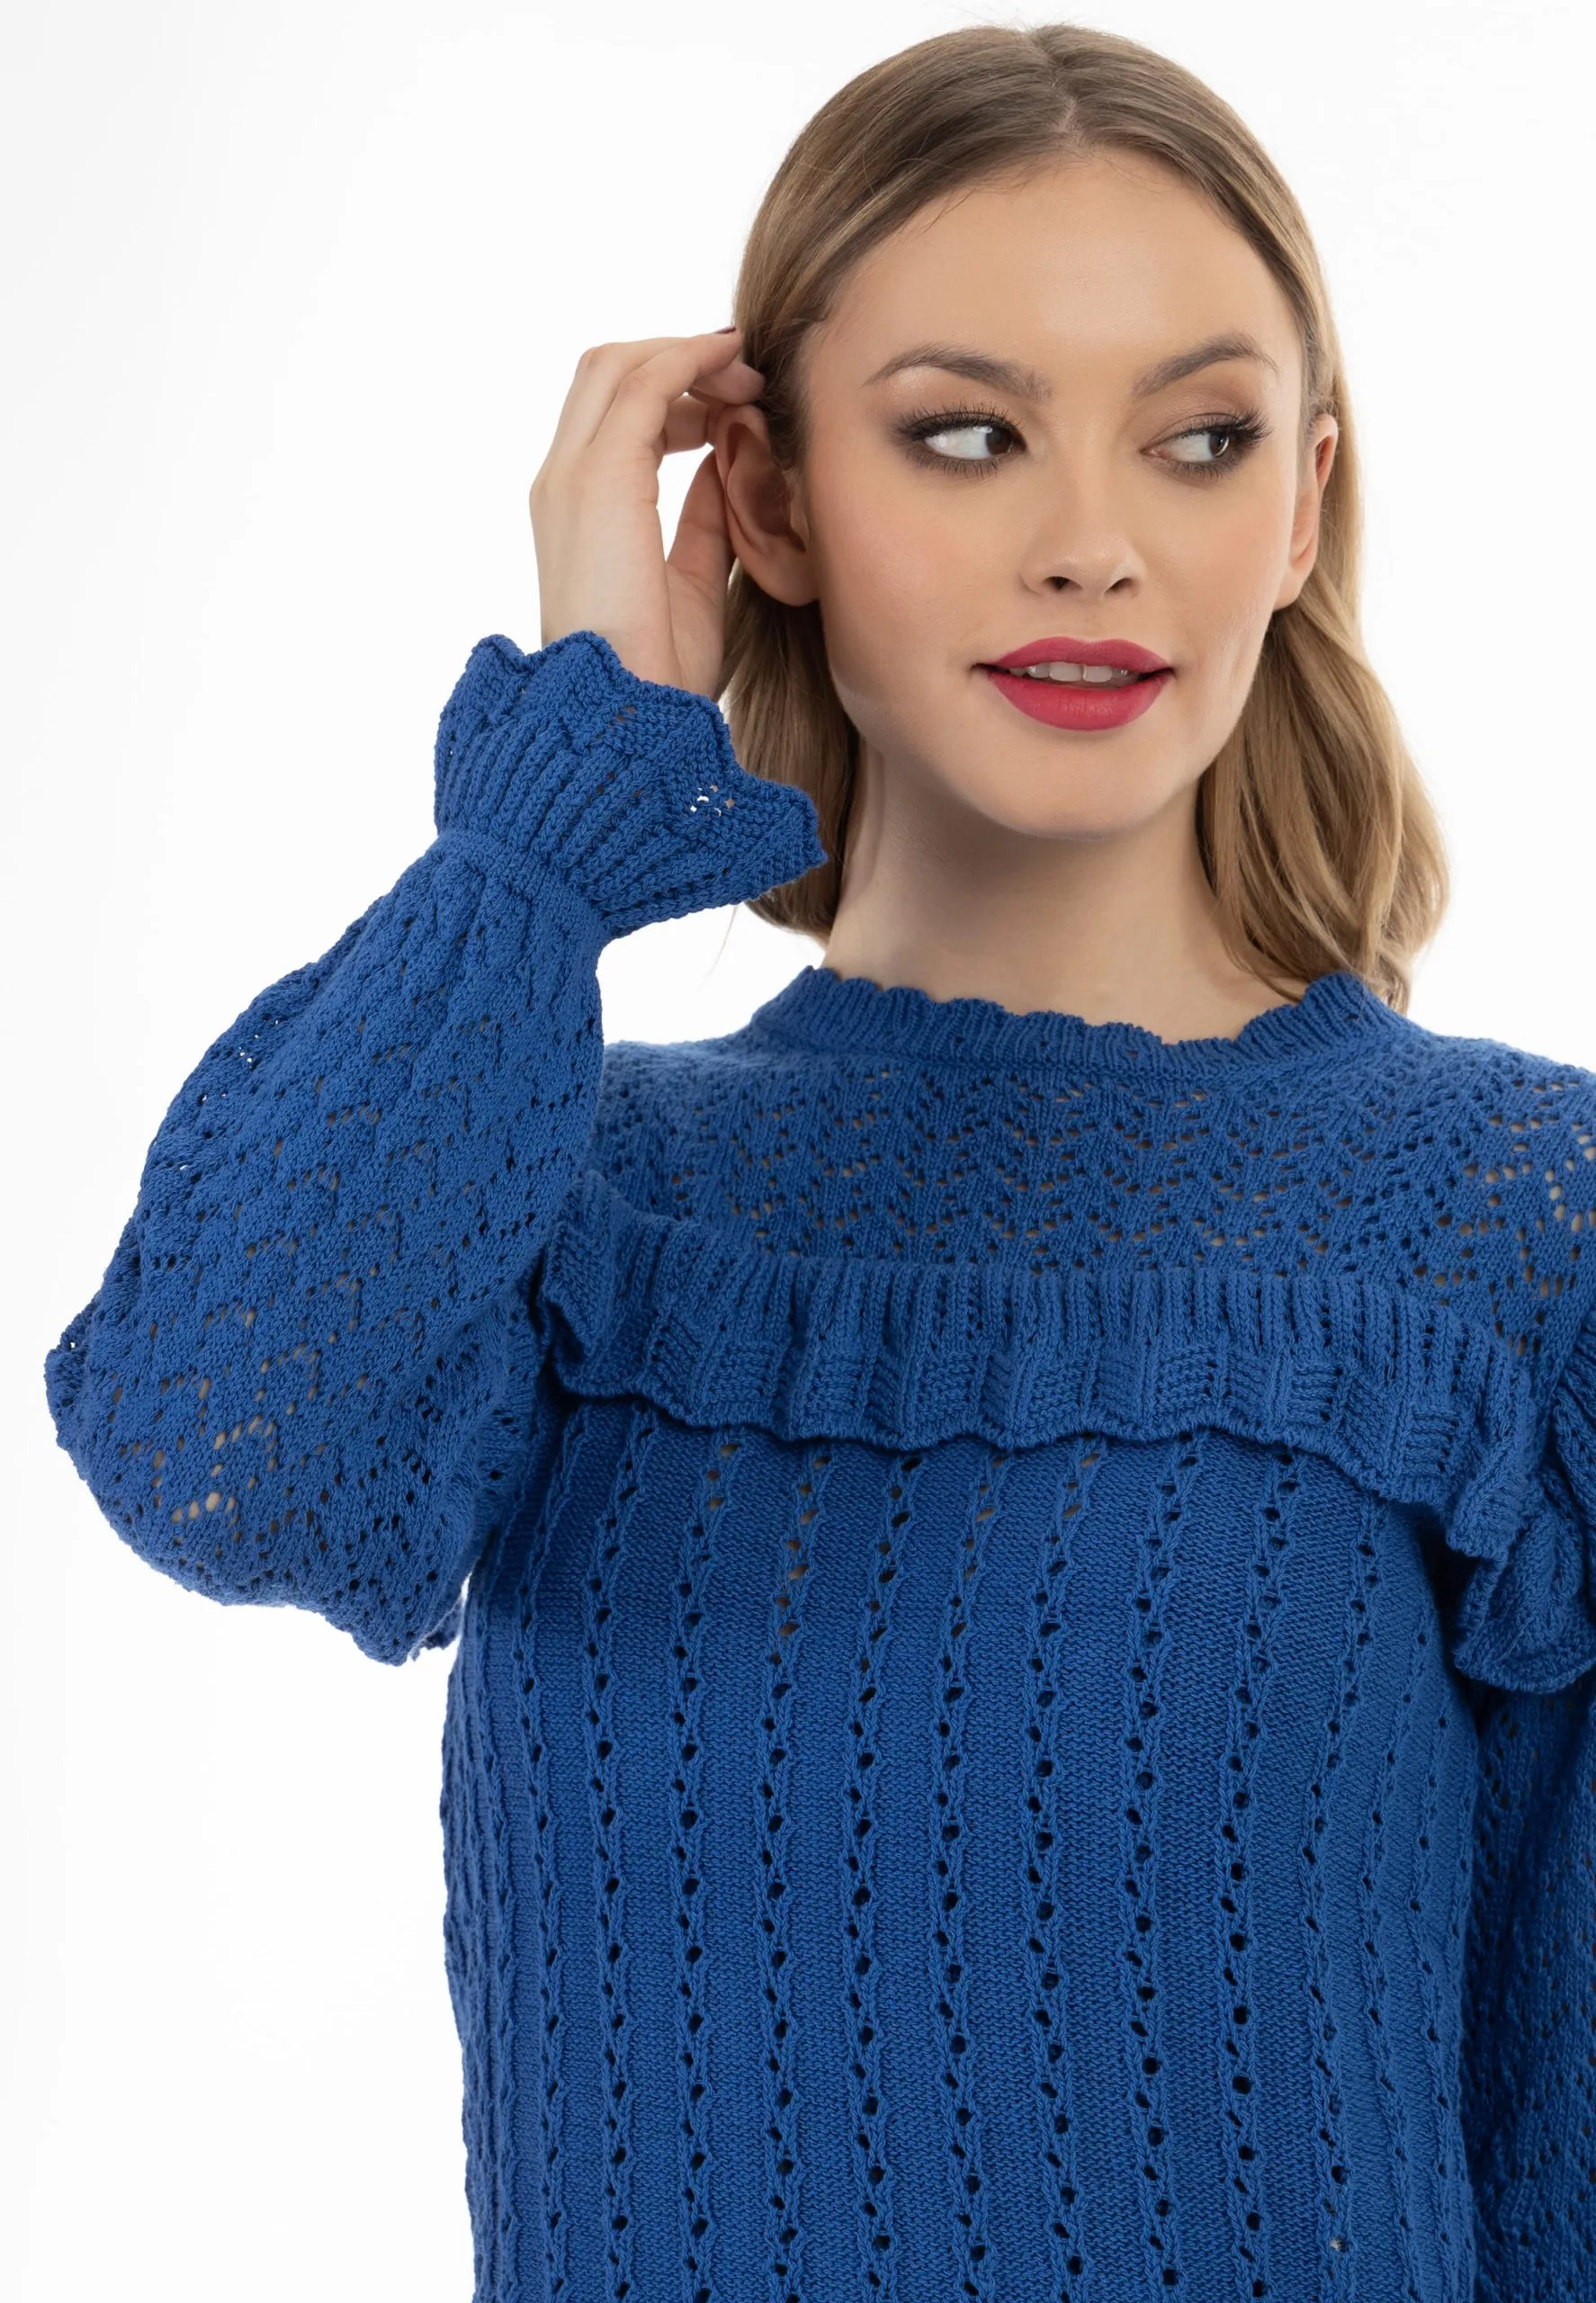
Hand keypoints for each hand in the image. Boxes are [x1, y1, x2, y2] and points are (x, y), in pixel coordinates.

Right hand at [528, 327, 765, 696]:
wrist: (630, 713)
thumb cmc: (662, 671)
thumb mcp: (693, 579)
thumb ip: (703, 517)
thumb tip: (725, 462)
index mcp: (574, 510)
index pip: (609, 413)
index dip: (671, 390)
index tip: (731, 400)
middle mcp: (561, 483)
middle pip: (606, 371)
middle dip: (678, 359)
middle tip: (745, 377)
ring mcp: (573, 476)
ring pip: (620, 364)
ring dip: (690, 356)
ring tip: (749, 376)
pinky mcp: (600, 478)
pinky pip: (646, 383)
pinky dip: (693, 362)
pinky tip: (739, 372)